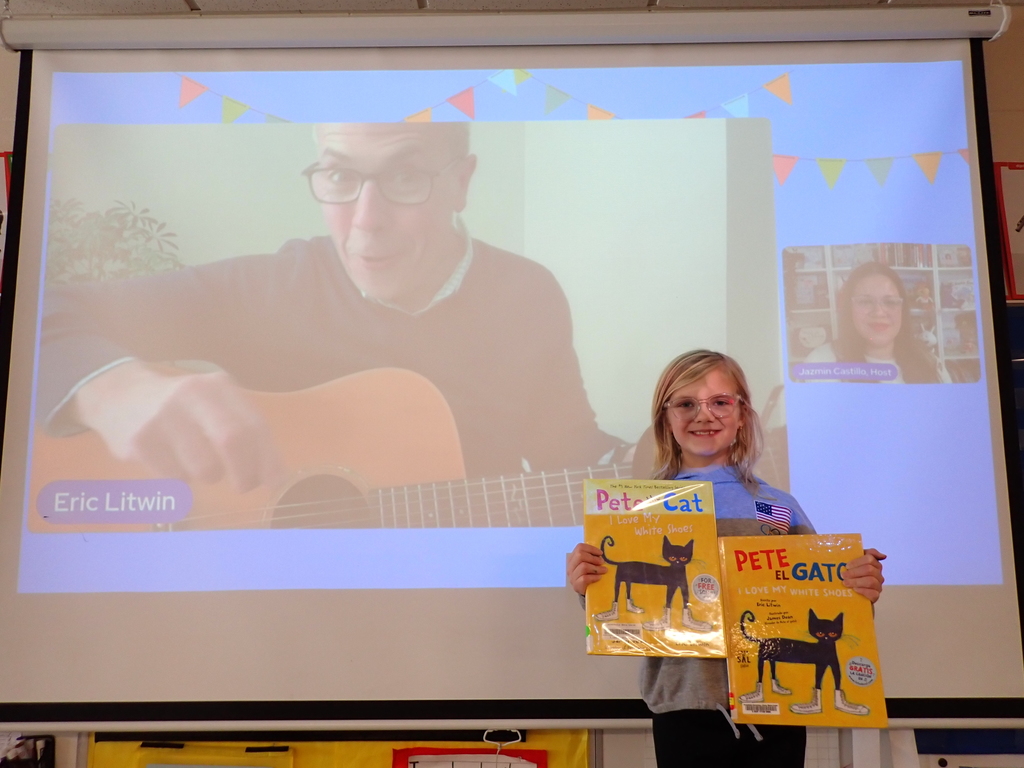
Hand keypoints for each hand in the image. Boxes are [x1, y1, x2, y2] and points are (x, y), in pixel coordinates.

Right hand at [73, 361, 283, 492]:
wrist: (119, 395)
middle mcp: (192, 395)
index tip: (274, 482)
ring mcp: (162, 418)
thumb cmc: (182, 407)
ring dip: (208, 477)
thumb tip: (275, 477)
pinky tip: (170, 461)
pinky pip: (174, 480)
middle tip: (244, 486)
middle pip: (232, 440)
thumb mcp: (214, 403)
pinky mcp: (140, 442)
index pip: (254, 425)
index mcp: (218, 386)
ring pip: (203, 469)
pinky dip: (181, 480)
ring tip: (196, 463)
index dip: (269, 458)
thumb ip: (245, 431)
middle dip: (245, 473)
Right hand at [568, 542, 607, 594]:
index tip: (600, 553)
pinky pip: (585, 578)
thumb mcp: (590, 564)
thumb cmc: (590, 575)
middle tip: (602, 562)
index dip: (591, 548)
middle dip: (593, 558)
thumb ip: (592, 557)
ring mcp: (572, 576)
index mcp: (573, 558)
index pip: (579, 547)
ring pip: (583, 567)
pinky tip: (599, 578)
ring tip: (604, 570)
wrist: (587, 592)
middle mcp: (570, 566)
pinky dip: (594, 577)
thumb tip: (601, 553)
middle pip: (580, 555)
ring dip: (596, 568)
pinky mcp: (576, 585)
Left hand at [841, 547, 885, 602]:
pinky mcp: (876, 596)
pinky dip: (862, 590)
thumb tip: (882, 555)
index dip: (857, 561)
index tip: (847, 566)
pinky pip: (873, 593)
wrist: (852, 594)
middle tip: (843, 575)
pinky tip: (854, 590)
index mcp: (873, 563)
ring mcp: (878, 585)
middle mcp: (878, 574)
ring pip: (871, 581)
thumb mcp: (853, 563)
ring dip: (856, 581)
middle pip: (869, 569)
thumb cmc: (851, 576)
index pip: (869, 558)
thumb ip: (861, 554)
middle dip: (854, 572)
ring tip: (846, 583)